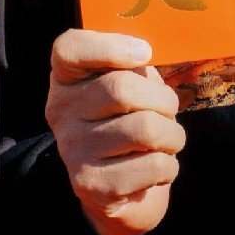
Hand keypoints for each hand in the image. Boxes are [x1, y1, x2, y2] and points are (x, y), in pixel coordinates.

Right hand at [46, 30, 184, 234]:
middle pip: (122, 89)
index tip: (145, 54)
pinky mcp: (91, 185)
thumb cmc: (129, 124)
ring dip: (173, 136)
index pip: (69, 49)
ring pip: (146, 129)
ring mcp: (73, 150)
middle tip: (169, 111)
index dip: (109, 46)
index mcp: (66, 80)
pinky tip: (155, 168)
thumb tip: (149, 57)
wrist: (118, 189)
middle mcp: (60, 112)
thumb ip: (136, 68)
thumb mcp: (129, 87)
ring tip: (167, 141)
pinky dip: (169, 167)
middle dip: (164, 100)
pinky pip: (153, 165)